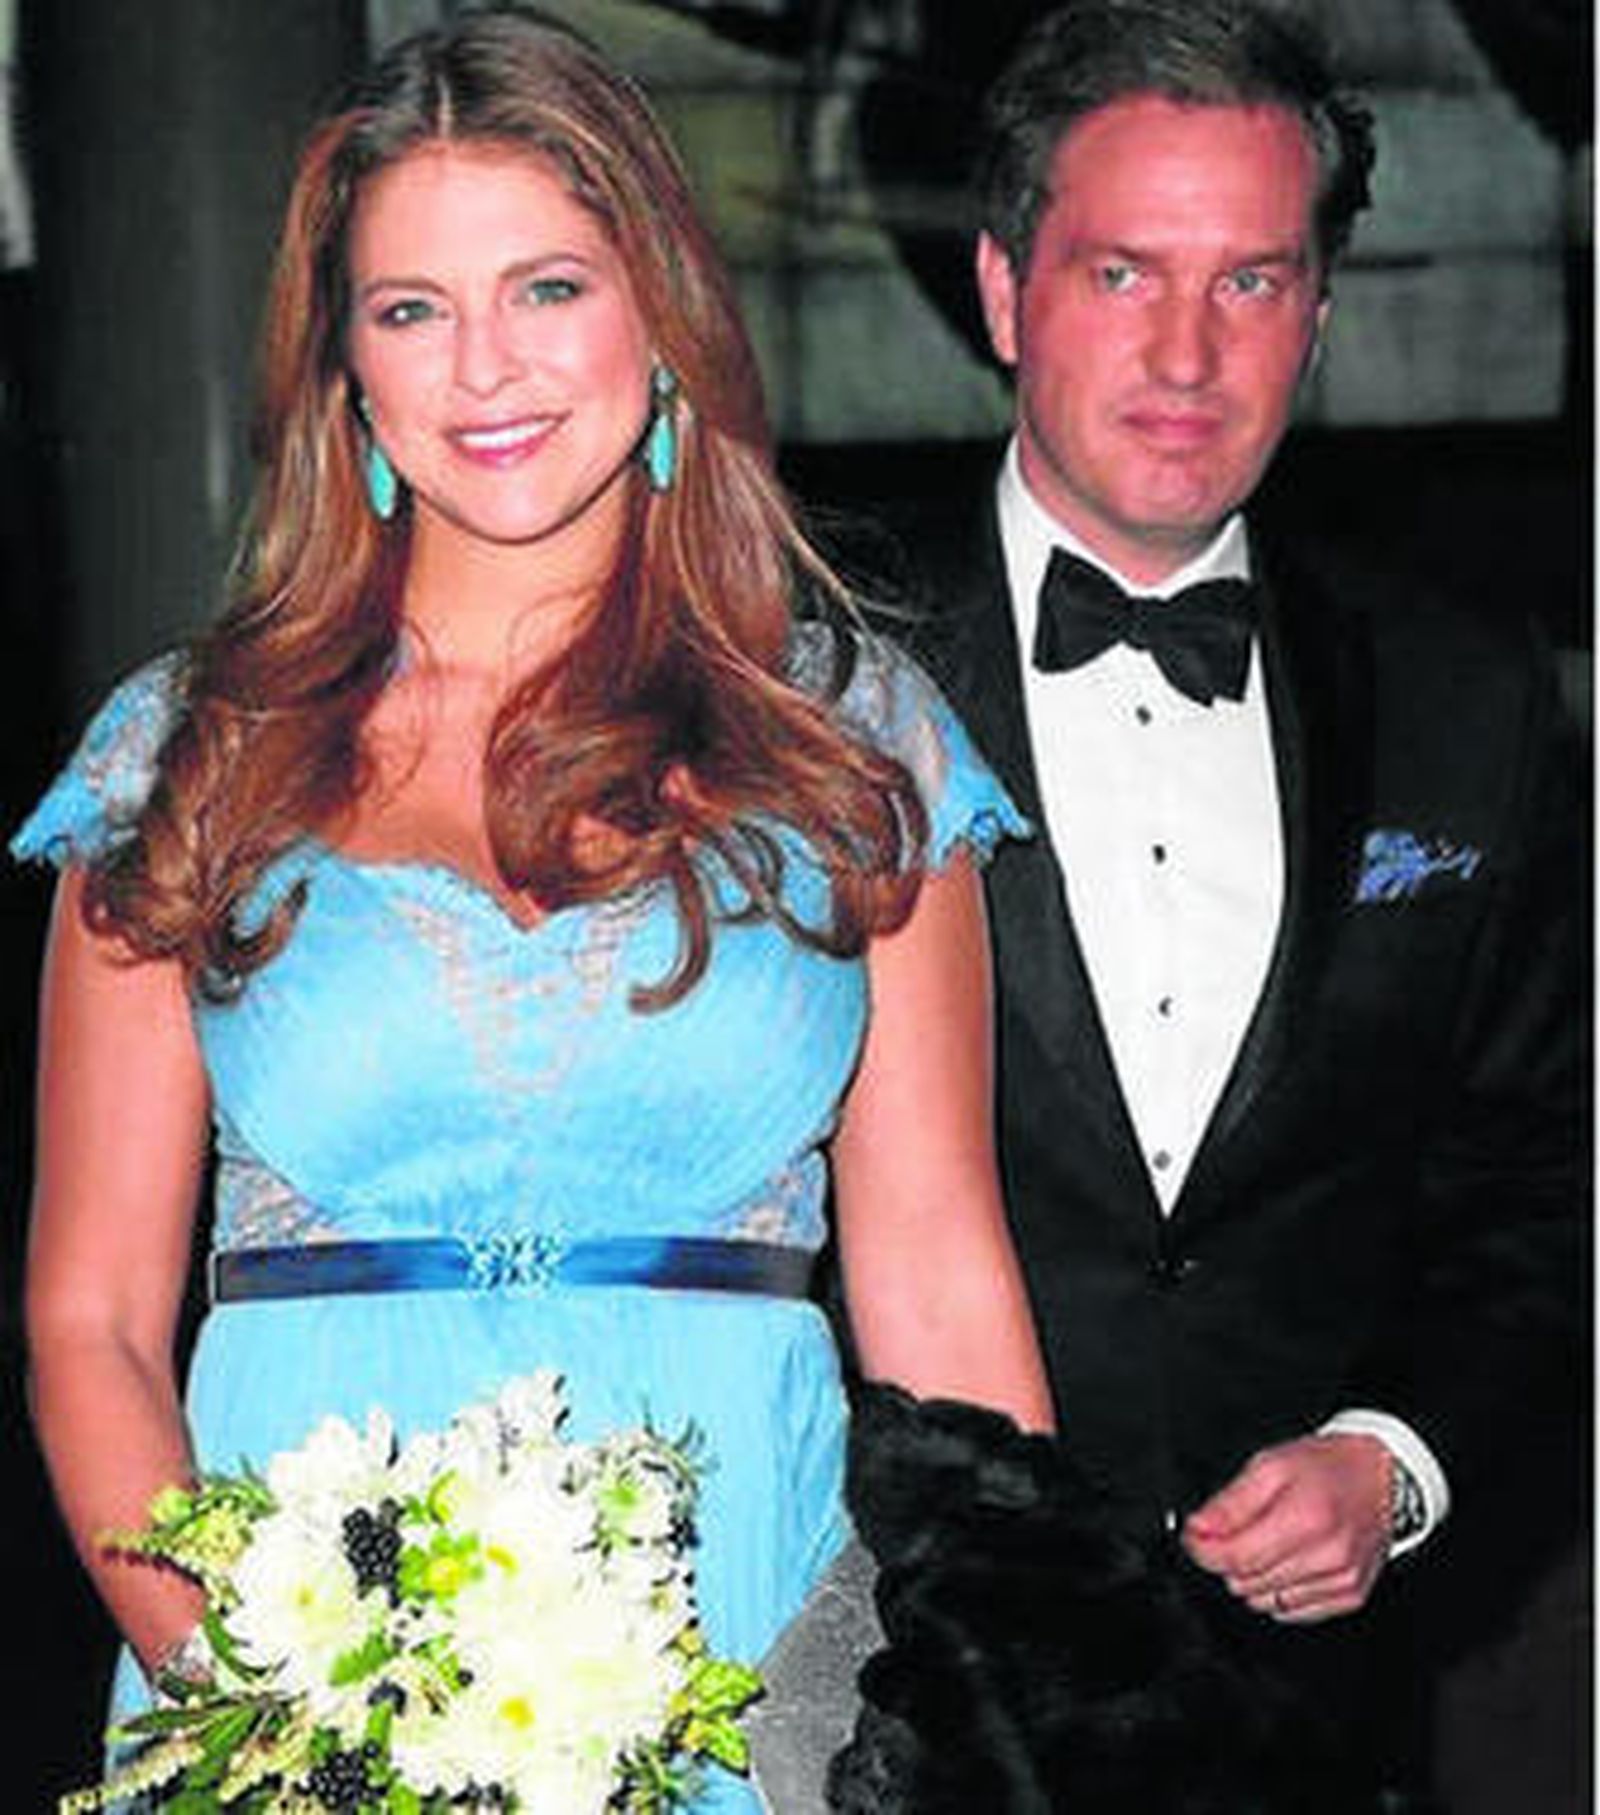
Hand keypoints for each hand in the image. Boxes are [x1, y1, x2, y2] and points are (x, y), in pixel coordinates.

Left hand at [1180, 1433, 1391, 1623]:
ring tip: (1270, 1541)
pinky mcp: (1349, 1597)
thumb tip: (1197, 1529)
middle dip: (1229, 1558)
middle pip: (1245, 1582)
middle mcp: (1328, 1557)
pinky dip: (1279, 1590)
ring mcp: (1341, 1582)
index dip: (1202, 1548)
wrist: (1381, 1478)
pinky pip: (1291, 1611)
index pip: (1234, 1557)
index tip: (1194, 1535)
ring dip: (1254, 1577)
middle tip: (1239, 1529)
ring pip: (1264, 1601)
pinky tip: (1290, 1560)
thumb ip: (1230, 1502)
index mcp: (1306, 1519)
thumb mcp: (1270, 1465)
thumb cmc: (1327, 1467)